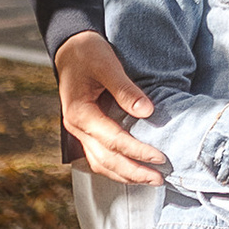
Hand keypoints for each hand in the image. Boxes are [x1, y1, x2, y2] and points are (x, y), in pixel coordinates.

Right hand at [54, 29, 168, 180]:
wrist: (70, 48)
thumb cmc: (87, 53)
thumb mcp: (107, 65)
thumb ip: (126, 90)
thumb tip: (147, 112)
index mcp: (80, 113)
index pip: (112, 140)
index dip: (137, 151)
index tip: (159, 157)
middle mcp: (77, 127)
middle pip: (105, 159)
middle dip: (133, 172)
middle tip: (158, 179)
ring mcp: (79, 131)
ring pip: (100, 163)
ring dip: (124, 174)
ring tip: (148, 180)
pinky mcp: (85, 130)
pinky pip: (98, 156)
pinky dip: (114, 167)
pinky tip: (130, 171)